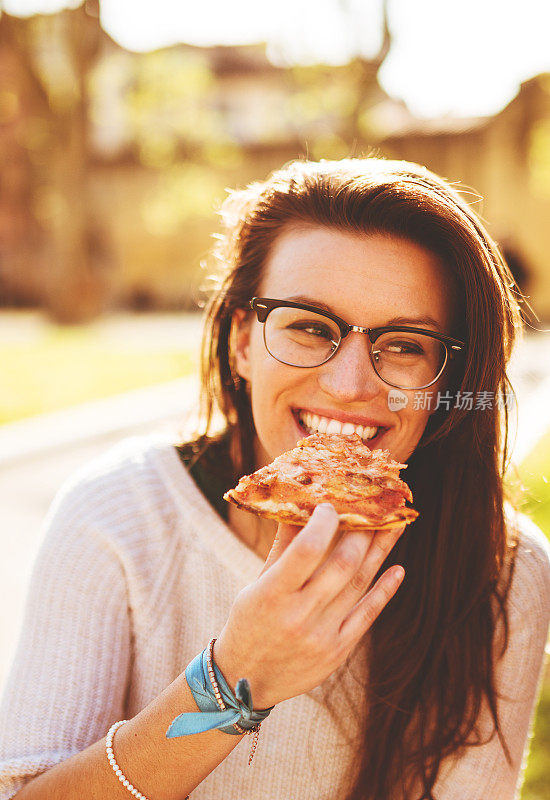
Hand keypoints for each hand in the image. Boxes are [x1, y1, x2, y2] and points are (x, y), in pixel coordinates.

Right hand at [214, 504, 404, 708]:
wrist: (245, 682)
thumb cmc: (248, 623)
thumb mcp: (256, 585)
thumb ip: (283, 548)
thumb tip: (302, 507)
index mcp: (272, 594)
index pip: (307, 549)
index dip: (325, 522)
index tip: (331, 506)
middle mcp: (299, 615)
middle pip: (342, 564)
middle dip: (362, 531)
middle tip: (373, 508)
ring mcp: (321, 635)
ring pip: (359, 584)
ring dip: (380, 552)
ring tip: (395, 526)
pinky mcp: (337, 652)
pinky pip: (367, 615)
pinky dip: (385, 591)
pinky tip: (397, 569)